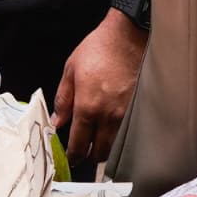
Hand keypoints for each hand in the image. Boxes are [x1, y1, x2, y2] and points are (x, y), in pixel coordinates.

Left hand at [57, 7, 142, 174]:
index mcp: (88, 107)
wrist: (128, 36)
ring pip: (115, 145)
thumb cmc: (98, 49)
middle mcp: (108, 116)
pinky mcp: (139, 109)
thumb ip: (63, 100)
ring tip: (97, 143)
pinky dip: (118, 136)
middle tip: (83, 154)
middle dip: (89, 156)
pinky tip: (112, 131)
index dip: (73, 156)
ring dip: (105, 148)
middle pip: (99, 151)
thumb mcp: (70, 71)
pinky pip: (127, 132)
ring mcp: (127, 114)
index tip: (70, 160)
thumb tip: (57, 122)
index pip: (79, 143)